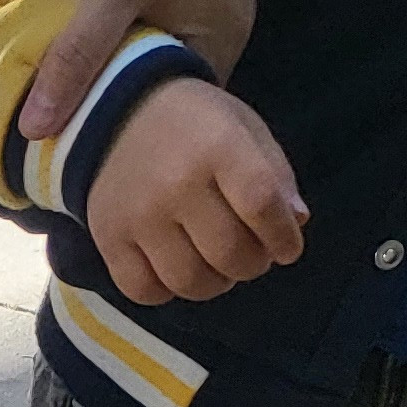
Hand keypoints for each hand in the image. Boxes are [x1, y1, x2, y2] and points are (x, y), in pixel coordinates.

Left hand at [24, 0, 254, 136]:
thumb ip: (78, 57)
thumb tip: (35, 130)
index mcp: (222, 40)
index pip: (178, 114)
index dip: (131, 133)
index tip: (83, 150)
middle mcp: (224, 25)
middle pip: (166, 84)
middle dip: (119, 101)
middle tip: (68, 127)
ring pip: (156, 51)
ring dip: (116, 65)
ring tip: (73, 90)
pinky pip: (154, 20)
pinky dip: (123, 33)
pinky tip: (93, 39)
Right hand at [87, 73, 305, 302]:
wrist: (121, 115)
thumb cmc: (196, 126)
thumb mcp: (245, 130)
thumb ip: (275, 175)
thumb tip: (296, 223)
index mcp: (219, 146)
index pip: (261, 204)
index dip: (283, 237)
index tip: (288, 250)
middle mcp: (177, 183)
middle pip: (228, 252)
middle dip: (251, 265)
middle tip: (251, 257)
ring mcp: (139, 216)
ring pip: (189, 281)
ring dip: (214, 284)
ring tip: (218, 268)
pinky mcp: (110, 239)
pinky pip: (144, 290)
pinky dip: (168, 292)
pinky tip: (177, 271)